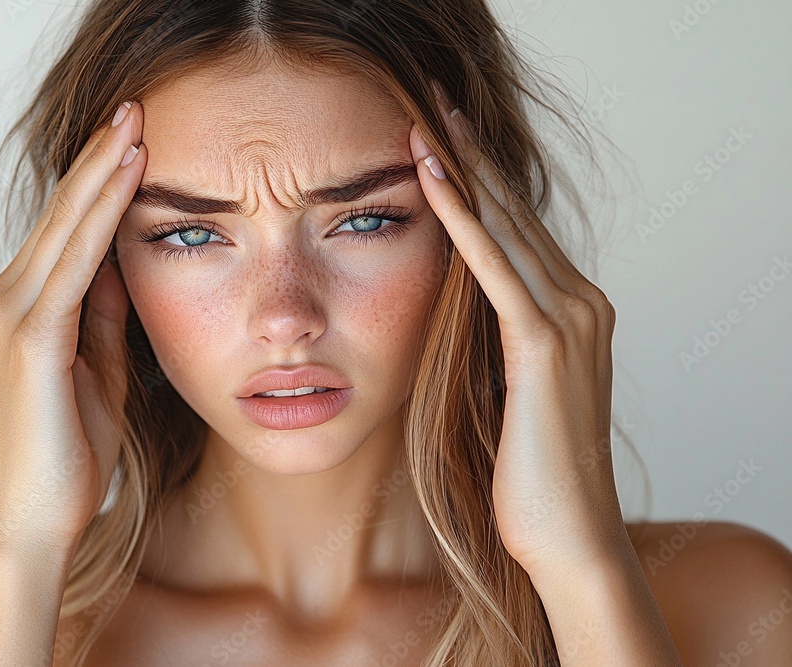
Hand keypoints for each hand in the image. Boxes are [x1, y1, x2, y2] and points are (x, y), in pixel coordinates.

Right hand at [0, 101, 145, 551]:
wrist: (36, 519)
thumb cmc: (68, 453)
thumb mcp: (99, 369)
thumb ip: (105, 317)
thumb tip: (126, 268)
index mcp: (25, 307)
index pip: (67, 230)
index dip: (98, 182)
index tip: (134, 141)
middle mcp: (7, 299)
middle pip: (63, 215)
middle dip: (101, 159)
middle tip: (136, 108)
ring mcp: (12, 315)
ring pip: (66, 227)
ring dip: (103, 173)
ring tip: (136, 125)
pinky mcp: (30, 337)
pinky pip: (75, 263)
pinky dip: (102, 217)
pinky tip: (129, 179)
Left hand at [408, 84, 626, 574]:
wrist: (567, 537)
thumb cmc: (527, 473)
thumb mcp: (503, 389)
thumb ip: (491, 342)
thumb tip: (455, 313)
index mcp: (572, 312)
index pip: (518, 231)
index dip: (478, 183)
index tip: (438, 141)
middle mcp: (582, 303)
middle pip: (516, 213)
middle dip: (472, 157)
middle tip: (432, 105)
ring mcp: (571, 320)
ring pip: (508, 228)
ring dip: (463, 172)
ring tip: (424, 123)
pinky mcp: (545, 345)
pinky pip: (495, 268)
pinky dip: (463, 221)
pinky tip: (432, 182)